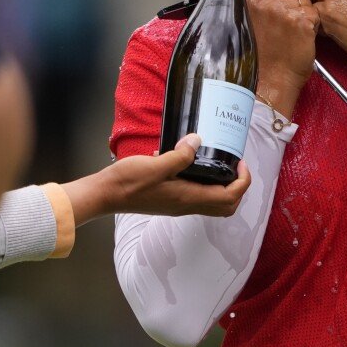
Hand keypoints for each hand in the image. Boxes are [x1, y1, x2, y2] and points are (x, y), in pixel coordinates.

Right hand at [62, 134, 250, 224]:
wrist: (104, 195)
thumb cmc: (127, 182)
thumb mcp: (155, 164)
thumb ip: (179, 155)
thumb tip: (197, 141)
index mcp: (188, 198)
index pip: (229, 197)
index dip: (242, 181)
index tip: (240, 162)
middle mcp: (187, 205)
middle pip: (226, 206)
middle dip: (237, 187)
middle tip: (234, 166)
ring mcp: (178, 205)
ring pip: (212, 203)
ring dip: (223, 187)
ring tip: (219, 163)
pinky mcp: (170, 201)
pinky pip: (197, 196)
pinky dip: (205, 183)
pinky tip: (191, 162)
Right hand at [248, 0, 318, 116]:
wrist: (271, 79)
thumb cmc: (264, 51)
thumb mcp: (255, 17)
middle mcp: (263, 1)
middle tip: (289, 16)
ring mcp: (282, 10)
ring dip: (306, 10)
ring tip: (293, 30)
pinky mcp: (300, 21)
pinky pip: (315, 11)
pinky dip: (314, 23)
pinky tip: (303, 35)